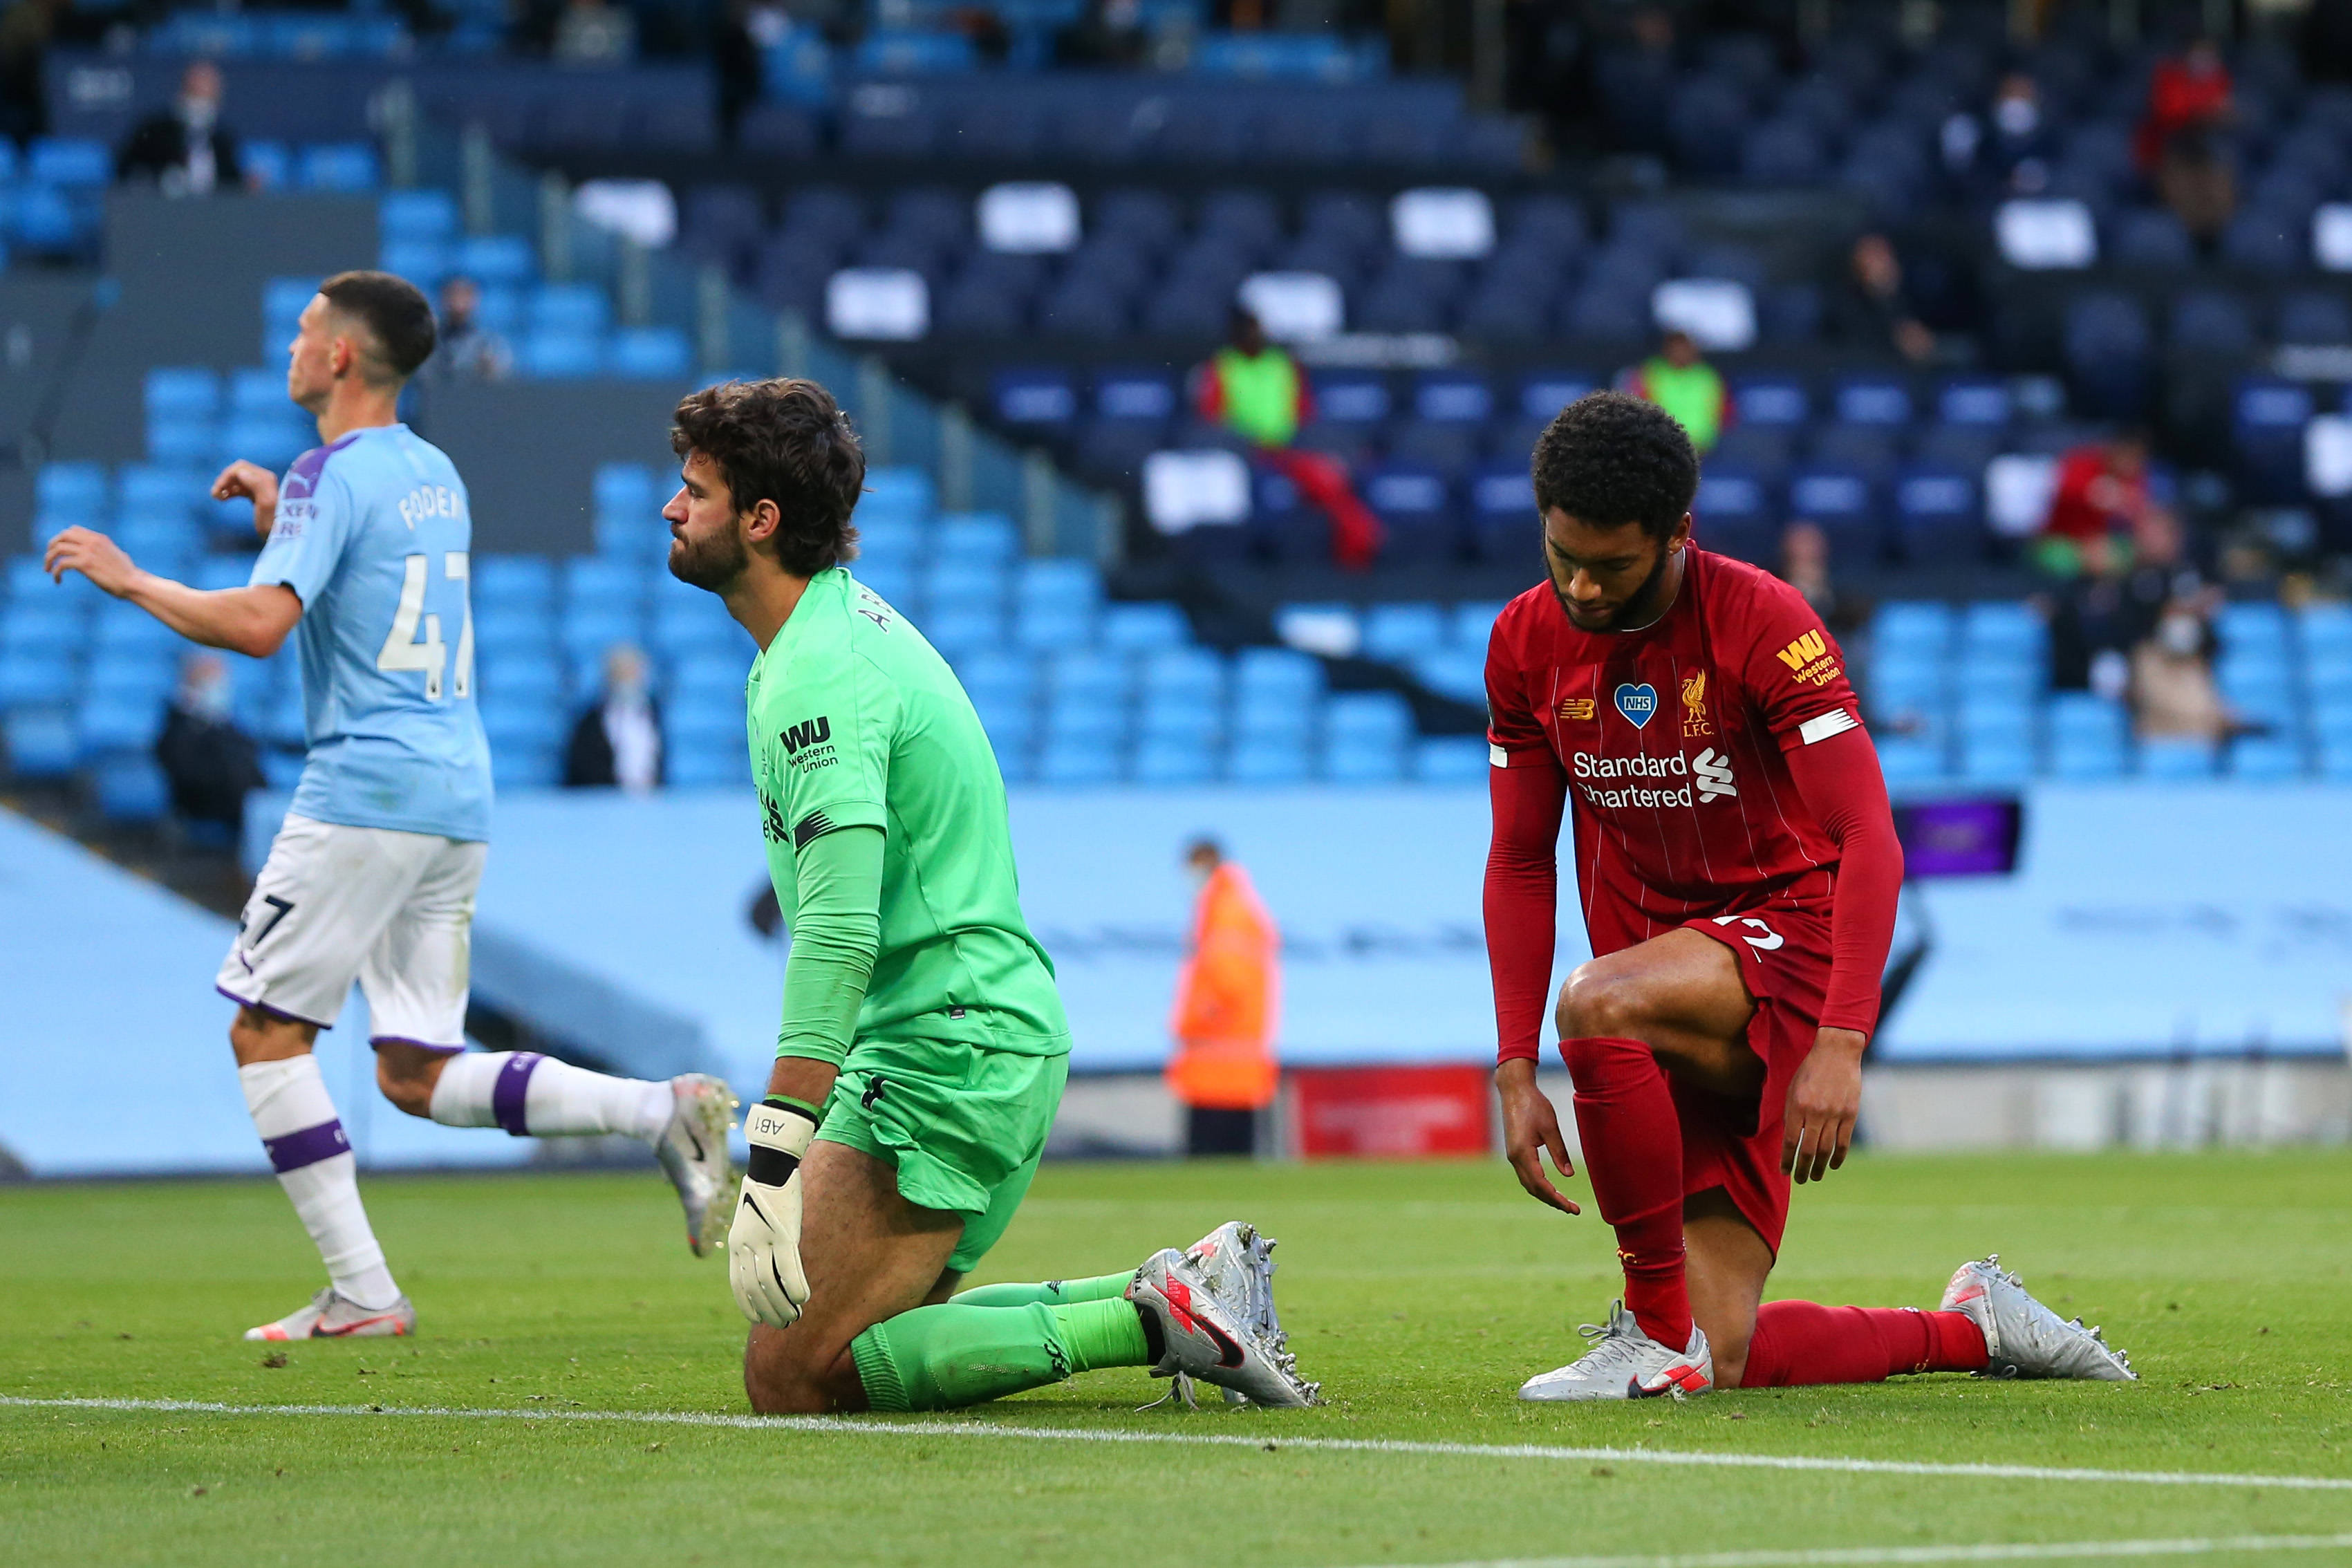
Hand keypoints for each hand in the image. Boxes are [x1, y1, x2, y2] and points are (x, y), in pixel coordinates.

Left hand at [43, 526, 142, 597]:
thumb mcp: (117, 556)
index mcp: (99, 538)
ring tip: (48, 569)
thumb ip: (106, 551)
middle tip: (49, 558)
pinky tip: (58, 580)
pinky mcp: (85, 564)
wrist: (133, 583)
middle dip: (51, 545)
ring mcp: (88, 551)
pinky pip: (61, 564)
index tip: (59, 550)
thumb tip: (106, 554)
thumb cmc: (128, 574)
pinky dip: (56, 572)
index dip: (62, 538)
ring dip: (49, 559)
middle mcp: (92, 541)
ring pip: (58, 548)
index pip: (73, 530)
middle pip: (63, 535)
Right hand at [212, 460, 279, 538]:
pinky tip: (224, 498)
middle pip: (238, 471)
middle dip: (224, 480)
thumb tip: (241, 471)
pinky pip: (242, 487)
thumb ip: (258, 485)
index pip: (239, 468)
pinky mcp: (259, 496)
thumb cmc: (274, 524)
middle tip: (214, 495)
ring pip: (238, 479)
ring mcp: (262, 488)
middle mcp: (266, 480)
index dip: (225, 478)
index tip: (215, 494)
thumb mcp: (267, 504)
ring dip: (226, 485)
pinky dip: (231, 490)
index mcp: (266, 479)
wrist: (286, 540)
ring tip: (217, 498)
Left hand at [728, 1098, 816, 1328]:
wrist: (770, 1164)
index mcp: (736, 1244)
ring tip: (794, 1317)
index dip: (749, 1305)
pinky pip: (788, 1267)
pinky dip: (795, 1286)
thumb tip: (762, 1263)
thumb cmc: (764, 1192)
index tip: (759, 1320)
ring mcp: (763, 1240)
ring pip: (770, 1283)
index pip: (738, 1285)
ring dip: (782, 1305)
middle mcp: (746, 1245)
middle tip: (783, 1324)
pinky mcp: (783, 1233)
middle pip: (755, 1288)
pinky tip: (804, 1299)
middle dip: (768, 1311)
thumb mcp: (751, 1220)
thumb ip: (753, 1243)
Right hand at [1497, 1057, 1579, 1214]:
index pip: (1541, 1184)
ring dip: (1546, 1195)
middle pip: (1534, 1189)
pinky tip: (1550, 1187)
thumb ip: (1559, 1152)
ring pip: (1529, 1184)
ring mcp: (1513, 1155)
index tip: (1573, 1208)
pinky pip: (1526, 1175)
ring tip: (1564, 1203)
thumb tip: (1568, 1175)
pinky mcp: (1514, 1151)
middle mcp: (1514, 1158)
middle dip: (1553, 1201)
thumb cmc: (1534, 1105)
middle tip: (1573, 1210)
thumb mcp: (1550, 1128)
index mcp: (1523, 1153)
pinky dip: (1539, 1185)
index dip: (1557, 1199)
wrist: (1514, 1089)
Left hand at [1782, 1027, 1865, 1184]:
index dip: (1786, 1159)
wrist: (1836, 1052)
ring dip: (1820, 1167)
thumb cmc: (1809, 1070)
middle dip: (1802, 1169)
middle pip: (1808, 1150)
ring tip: (1815, 1177)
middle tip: (1800, 1180)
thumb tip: (1790, 1141)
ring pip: (1826, 1149)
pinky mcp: (1851, 1114)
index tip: (1783, 1171)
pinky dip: (1838, 1157)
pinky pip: (1843, 1142)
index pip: (1789, 1141)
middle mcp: (1816, 1112)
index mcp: (1797, 1106)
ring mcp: (1835, 1114)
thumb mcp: (1792, 1089)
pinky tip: (1833, 1165)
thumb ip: (1791, 1115)